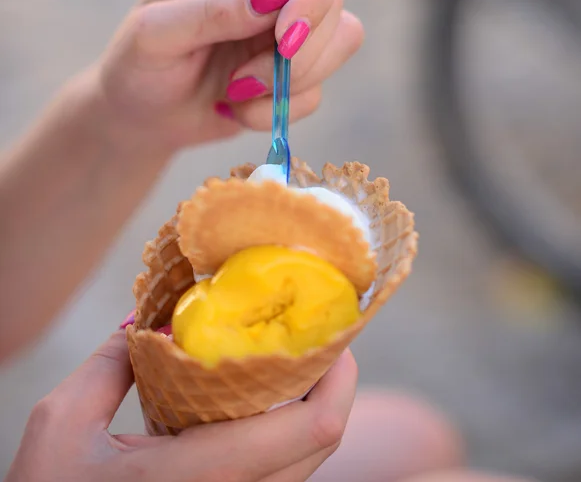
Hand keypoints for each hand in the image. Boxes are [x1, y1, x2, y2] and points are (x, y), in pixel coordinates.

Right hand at [7, 332, 357, 481]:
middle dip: (333, 383)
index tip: (336, 334)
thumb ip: (108, 363)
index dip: (339, 376)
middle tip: (318, 336)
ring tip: (293, 358)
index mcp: (205, 475)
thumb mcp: (62, 425)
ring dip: (312, 405)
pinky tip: (258, 398)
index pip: (312, 428)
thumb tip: (147, 320)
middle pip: (321, 442)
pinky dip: (286, 429)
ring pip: (305, 460)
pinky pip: (281, 472)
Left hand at [97, 0, 363, 151]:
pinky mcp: (294, 74)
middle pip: (332, 0)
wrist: (144, 117)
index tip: (287, 38)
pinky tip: (239, 110)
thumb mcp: (156, 35)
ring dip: (289, 83)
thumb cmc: (139, 66)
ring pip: (340, 42)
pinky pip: (317, 92)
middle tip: (240, 80)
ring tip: (235, 92)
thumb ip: (213, 12)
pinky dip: (278, 111)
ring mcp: (286, 31)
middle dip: (296, 54)